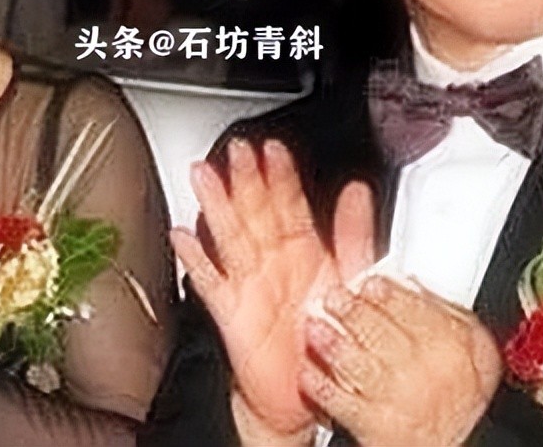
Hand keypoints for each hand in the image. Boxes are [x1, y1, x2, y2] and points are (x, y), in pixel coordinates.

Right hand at [171, 139, 374, 438]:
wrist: (307, 394)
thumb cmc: (327, 336)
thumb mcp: (352, 277)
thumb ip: (355, 233)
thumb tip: (358, 191)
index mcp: (302, 250)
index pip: (289, 203)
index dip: (281, 175)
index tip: (273, 148)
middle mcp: (273, 263)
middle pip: (255, 213)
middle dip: (244, 180)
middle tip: (236, 150)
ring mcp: (249, 285)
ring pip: (231, 238)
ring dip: (216, 206)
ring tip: (203, 176)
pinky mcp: (232, 313)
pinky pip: (212, 283)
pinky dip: (196, 260)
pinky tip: (184, 238)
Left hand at [301, 277, 502, 446]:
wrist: (456, 445)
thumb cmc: (462, 400)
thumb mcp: (476, 350)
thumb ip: (449, 314)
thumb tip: (416, 285)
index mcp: (456, 348)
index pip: (416, 310)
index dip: (389, 293)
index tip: (369, 282)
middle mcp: (429, 375)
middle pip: (383, 333)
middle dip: (353, 312)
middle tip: (335, 297)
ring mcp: (400, 401)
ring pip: (360, 364)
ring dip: (333, 344)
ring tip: (315, 327)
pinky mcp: (377, 428)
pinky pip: (341, 401)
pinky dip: (321, 385)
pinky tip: (309, 371)